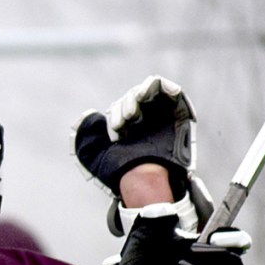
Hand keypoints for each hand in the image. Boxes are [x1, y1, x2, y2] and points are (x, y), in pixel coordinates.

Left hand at [72, 75, 195, 193]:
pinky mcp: (177, 113)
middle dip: (126, 104)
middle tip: (126, 120)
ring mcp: (161, 116)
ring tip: (134, 111)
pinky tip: (152, 91)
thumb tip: (89, 114)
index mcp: (127, 129)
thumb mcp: (94, 156)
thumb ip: (86, 135)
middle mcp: (145, 122)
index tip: (116, 131)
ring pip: (148, 92)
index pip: (120, 107)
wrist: (144, 178)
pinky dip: (162, 86)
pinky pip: (170, 91)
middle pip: (133, 97)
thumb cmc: (121, 171)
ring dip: (138, 94)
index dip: (116, 113)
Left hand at [102, 205, 249, 264]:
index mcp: (209, 249)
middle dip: (218, 254)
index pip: (238, 242)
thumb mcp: (142, 238)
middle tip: (195, 249)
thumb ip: (152, 220)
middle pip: (235, 262)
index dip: (234, 237)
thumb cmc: (140, 263)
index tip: (214, 235)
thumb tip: (162, 211)